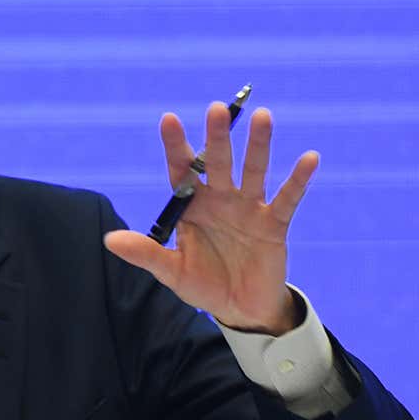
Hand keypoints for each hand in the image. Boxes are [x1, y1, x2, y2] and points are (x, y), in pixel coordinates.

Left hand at [104, 102, 317, 334]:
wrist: (240, 309)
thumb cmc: (203, 285)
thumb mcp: (171, 271)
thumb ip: (145, 253)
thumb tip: (109, 240)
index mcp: (192, 207)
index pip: (182, 170)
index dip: (176, 146)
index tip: (168, 118)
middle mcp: (220, 200)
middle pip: (217, 163)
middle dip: (216, 138)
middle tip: (216, 109)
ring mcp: (248, 209)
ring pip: (253, 171)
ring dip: (258, 145)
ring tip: (262, 116)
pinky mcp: (274, 225)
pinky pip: (287, 199)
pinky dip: (298, 180)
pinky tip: (309, 158)